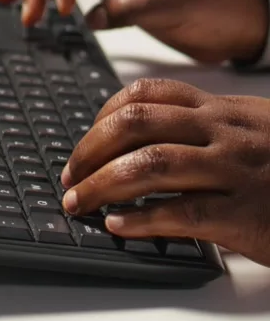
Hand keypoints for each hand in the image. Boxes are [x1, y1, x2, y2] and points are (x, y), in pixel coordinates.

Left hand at [59, 78, 269, 267]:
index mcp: (219, 107)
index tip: (86, 138)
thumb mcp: (249, 125)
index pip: (145, 94)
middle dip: (91, 148)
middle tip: (71, 173)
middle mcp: (220, 130)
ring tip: (79, 201)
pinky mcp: (243, 214)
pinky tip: (119, 226)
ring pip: (151, 164)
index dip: (103, 114)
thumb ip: (202, 123)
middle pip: (136, 123)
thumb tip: (144, 133)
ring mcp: (232, 170)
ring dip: (103, 185)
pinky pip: (182, 213)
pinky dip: (142, 220)